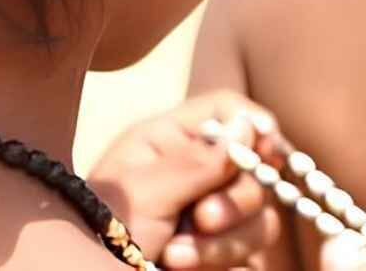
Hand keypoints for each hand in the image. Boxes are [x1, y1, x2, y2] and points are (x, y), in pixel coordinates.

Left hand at [87, 92, 284, 268]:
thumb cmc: (99, 231)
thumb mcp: (144, 192)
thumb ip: (200, 161)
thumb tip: (250, 127)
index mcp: (171, 140)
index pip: (228, 111)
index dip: (254, 126)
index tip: (266, 150)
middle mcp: (197, 174)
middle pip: (255, 173)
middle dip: (233, 203)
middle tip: (201, 220)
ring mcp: (212, 219)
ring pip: (260, 222)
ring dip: (222, 244)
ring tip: (175, 258)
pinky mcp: (220, 258)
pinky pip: (252, 259)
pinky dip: (224, 266)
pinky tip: (183, 270)